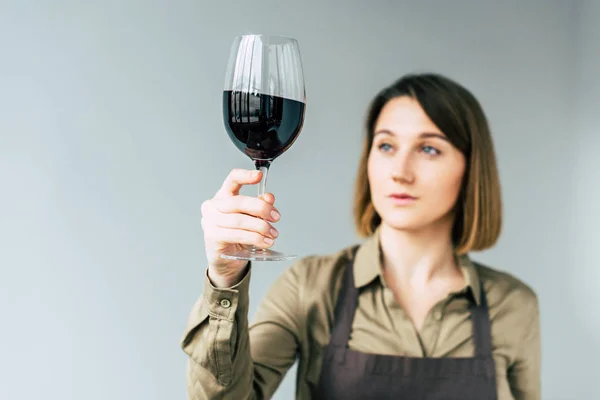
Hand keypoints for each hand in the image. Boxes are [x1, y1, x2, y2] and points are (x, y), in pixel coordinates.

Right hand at [201, 168, 279, 286]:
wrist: (225, 259)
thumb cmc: (237, 235)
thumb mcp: (251, 218)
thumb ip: (260, 206)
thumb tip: (269, 198)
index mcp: (222, 196)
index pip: (232, 180)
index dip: (245, 176)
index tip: (259, 176)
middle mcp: (213, 206)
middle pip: (238, 202)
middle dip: (261, 208)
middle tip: (276, 217)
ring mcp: (210, 222)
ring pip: (239, 220)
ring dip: (260, 227)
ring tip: (273, 234)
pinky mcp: (212, 237)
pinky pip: (237, 235)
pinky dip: (254, 238)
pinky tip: (265, 242)